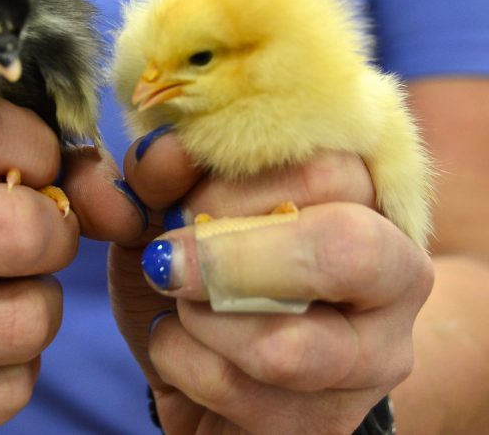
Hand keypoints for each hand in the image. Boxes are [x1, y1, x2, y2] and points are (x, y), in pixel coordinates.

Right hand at [0, 100, 78, 433]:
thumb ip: (53, 166)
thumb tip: (127, 210)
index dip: (39, 154)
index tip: (27, 173)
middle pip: (18, 231)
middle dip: (53, 234)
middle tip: (32, 238)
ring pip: (26, 320)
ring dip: (38, 305)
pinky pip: (9, 392)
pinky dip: (15, 368)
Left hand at [100, 130, 432, 433]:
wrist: (200, 355)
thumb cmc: (198, 266)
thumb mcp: (171, 206)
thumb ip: (166, 171)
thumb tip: (162, 151)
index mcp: (366, 197)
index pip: (325, 172)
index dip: (231, 190)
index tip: (178, 205)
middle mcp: (396, 277)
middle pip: (341, 252)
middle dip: (225, 258)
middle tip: (167, 261)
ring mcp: (374, 362)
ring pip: (283, 345)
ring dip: (196, 319)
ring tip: (181, 306)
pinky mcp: (330, 425)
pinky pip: (239, 394)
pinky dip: (182, 362)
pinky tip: (186, 348)